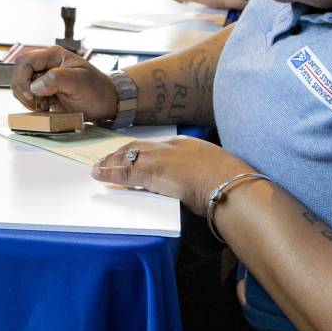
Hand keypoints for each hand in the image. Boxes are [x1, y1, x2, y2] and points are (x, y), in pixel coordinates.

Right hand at [10, 45, 118, 120]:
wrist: (106, 102)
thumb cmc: (97, 90)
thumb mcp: (80, 83)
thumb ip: (57, 79)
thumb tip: (35, 85)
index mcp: (53, 56)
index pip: (24, 62)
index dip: (22, 79)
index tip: (32, 95)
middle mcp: (46, 64)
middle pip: (18, 72)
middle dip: (22, 90)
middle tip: (38, 103)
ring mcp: (43, 77)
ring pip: (19, 84)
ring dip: (25, 97)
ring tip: (43, 105)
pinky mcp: (43, 90)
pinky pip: (26, 94)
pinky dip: (30, 103)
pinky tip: (44, 107)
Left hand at [92, 136, 245, 215]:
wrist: (231, 186)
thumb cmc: (229, 183)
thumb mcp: (212, 171)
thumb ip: (198, 172)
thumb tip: (194, 182)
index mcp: (186, 144)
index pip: (154, 146)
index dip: (139, 151)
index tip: (130, 155)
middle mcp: (170, 146)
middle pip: (138, 147)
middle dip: (120, 154)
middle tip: (106, 160)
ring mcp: (160, 157)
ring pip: (128, 156)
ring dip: (112, 162)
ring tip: (100, 167)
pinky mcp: (153, 172)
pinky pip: (125, 171)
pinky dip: (111, 173)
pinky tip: (101, 175)